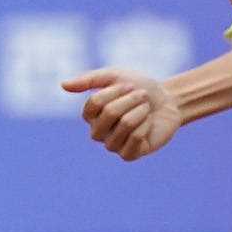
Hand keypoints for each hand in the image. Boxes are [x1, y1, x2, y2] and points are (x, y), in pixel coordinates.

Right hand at [63, 68, 182, 161]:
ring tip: (146, 110)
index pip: (95, 102)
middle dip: (132, 100)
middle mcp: (97, 132)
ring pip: (125, 124)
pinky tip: (149, 124)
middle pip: (110, 113)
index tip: (130, 85)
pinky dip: (147, 125)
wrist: (168, 102)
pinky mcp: (128, 155)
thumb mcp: (116, 76)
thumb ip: (89, 80)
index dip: (116, 91)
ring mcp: (112, 145)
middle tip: (142, 97)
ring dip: (142, 111)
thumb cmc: (140, 88)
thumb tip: (63, 85)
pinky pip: (136, 138)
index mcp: (90, 115)